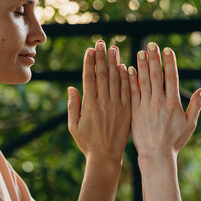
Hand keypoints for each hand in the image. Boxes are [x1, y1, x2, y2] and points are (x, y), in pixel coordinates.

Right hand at [67, 40, 130, 161]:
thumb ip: (73, 106)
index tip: (90, 49)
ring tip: (113, 49)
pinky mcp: (128, 111)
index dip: (90, 62)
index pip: (90, 78)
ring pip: (117, 80)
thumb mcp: (74, 126)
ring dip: (115, 63)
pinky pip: (128, 91)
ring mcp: (118, 107)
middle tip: (102, 43)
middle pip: (104, 75)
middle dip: (102, 57)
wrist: (106, 157)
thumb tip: (72, 87)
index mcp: (90, 105)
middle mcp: (105, 103)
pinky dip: (127, 78)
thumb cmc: (87, 143)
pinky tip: (126, 67)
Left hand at [128, 42, 200, 158]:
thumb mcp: (189, 124)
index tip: (167, 50)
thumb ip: (196, 106)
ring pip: (143, 82)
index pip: (171, 78)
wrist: (156, 155)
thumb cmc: (174, 141)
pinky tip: (129, 69)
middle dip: (154, 59)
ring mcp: (145, 107)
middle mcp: (159, 103)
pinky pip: (132, 93)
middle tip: (151, 44)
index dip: (169, 63)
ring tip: (140, 52)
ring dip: (141, 66)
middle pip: (156, 76)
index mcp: (173, 104)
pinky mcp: (135, 113)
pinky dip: (130, 81)